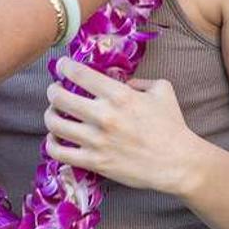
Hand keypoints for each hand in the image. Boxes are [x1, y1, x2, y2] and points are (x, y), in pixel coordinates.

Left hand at [42, 59, 211, 195]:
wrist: (178, 163)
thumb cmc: (172, 125)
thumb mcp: (162, 90)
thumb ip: (140, 80)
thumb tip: (122, 80)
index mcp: (119, 95)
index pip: (79, 74)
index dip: (64, 66)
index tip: (61, 66)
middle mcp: (104, 116)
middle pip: (59, 97)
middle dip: (53, 91)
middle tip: (55, 90)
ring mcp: (97, 141)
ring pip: (55, 124)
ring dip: (50, 115)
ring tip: (54, 113)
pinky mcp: (94, 162)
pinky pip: (59, 152)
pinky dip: (52, 143)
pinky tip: (55, 138)